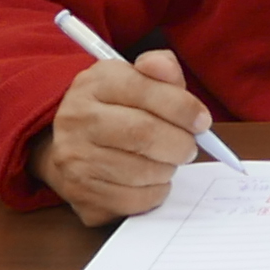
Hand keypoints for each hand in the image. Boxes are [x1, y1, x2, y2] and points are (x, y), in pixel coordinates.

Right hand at [32, 46, 214, 226]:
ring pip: (141, 171)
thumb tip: (167, 69)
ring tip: (167, 161)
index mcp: (95, 83)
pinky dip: (155, 192)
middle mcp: (77, 119)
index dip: (183, 108)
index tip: (202, 121)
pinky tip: (152, 181)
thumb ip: (160, 69)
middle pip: (144, 134)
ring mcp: (75, 159)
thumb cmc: (116, 108)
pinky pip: (134, 200)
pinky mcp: (81, 193)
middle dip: (180, 144)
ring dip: (168, 169)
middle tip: (189, 147)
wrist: (67, 143)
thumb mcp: (135, 78)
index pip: (145, 90)